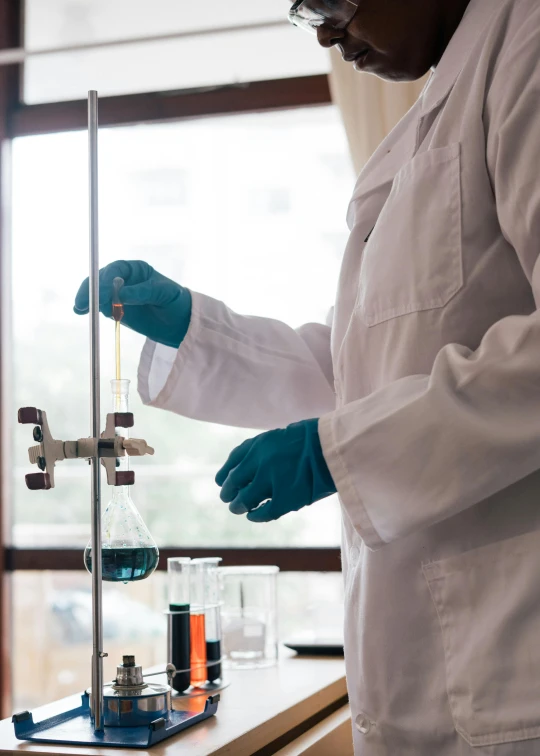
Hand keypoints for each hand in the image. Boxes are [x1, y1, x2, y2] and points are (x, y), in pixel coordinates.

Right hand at [74, 260, 191, 348]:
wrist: (179, 322)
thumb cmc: (175, 301)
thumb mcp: (162, 294)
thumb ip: (142, 293)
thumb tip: (120, 295)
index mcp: (135, 269)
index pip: (115, 270)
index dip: (105, 280)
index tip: (102, 293)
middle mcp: (123, 279)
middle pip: (101, 280)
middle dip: (91, 290)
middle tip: (84, 303)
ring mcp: (117, 294)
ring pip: (97, 293)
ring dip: (88, 299)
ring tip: (80, 309)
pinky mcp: (115, 309)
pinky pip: (99, 306)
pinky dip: (90, 308)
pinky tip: (80, 312)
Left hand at [216, 419, 335, 521]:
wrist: (332, 448)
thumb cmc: (313, 439)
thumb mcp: (283, 435)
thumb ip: (264, 449)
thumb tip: (248, 466)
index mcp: (260, 444)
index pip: (234, 460)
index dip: (225, 472)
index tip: (221, 481)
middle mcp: (261, 462)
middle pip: (235, 481)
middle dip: (229, 492)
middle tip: (227, 498)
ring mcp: (272, 481)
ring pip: (245, 499)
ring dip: (239, 506)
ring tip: (238, 509)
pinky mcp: (285, 498)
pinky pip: (265, 512)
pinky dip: (256, 516)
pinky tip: (253, 516)